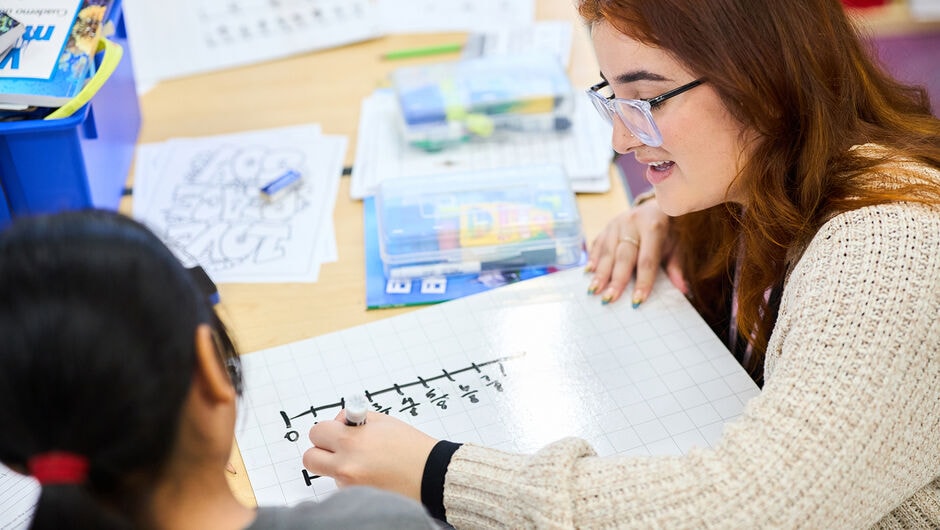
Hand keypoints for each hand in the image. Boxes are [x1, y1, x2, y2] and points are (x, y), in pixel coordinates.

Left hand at [303, 411, 438, 501]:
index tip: (338, 430)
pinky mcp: (357, 498)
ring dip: (339, 466)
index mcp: (351, 441)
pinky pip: (343, 486)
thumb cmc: (412, 448)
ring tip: (367, 462)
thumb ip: (356, 420)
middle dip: (321, 450)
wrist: (432, 475)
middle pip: (310, 458)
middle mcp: (346, 465)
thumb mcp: (384, 422)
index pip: (317, 432)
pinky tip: (373, 474)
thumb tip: (339, 422)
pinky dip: (353, 479)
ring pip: (329, 473)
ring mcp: (350, 486)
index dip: (328, 429)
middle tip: (338, 447)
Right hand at [585, 197, 685, 305]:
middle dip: (616, 279)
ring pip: (607, 251)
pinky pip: (597, 244)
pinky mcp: (606, 227)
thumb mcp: (676, 246)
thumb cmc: (666, 232)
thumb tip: (684, 290)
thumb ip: (676, 268)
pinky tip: (588, 273)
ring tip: (594, 290)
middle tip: (609, 299)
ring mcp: (616, 223)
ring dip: (600, 273)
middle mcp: (633, 223)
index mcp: (654, 227)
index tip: (637, 300)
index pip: (647, 260)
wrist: (655, 207)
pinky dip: (593, 259)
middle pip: (623, 256)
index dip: (643, 281)